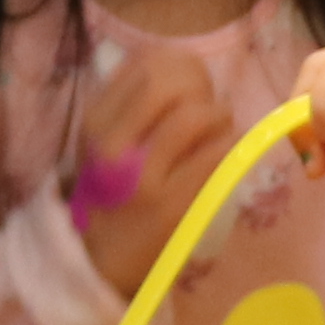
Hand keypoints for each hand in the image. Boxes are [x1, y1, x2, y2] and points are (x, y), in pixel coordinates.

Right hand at [66, 53, 242, 305]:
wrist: (101, 260)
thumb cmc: (110, 193)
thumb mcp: (105, 143)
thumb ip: (133, 105)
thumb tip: (181, 64)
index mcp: (95, 122)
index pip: (144, 64)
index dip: (178, 64)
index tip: (190, 84)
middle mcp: (113, 145)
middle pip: (167, 81)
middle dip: (199, 85)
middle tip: (209, 102)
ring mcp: (143, 177)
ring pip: (194, 116)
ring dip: (219, 115)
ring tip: (221, 127)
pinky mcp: (173, 205)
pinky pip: (214, 157)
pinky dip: (229, 145)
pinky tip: (226, 152)